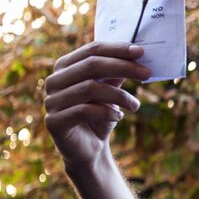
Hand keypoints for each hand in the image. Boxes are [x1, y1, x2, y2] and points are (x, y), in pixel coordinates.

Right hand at [43, 41, 148, 170]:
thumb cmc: (100, 115)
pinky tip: (118, 117)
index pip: (91, 50)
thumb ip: (118, 73)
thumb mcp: (111, 90)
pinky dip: (107, 112)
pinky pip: (84, 111)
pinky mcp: (54, 122)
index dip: (117, 49)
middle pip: (91, 65)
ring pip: (90, 88)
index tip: (141, 52)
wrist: (89, 149)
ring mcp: (51, 101)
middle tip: (147, 74)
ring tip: (135, 105)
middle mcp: (53, 81)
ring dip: (119, 95)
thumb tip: (137, 53)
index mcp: (64, 67)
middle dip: (123, 67)